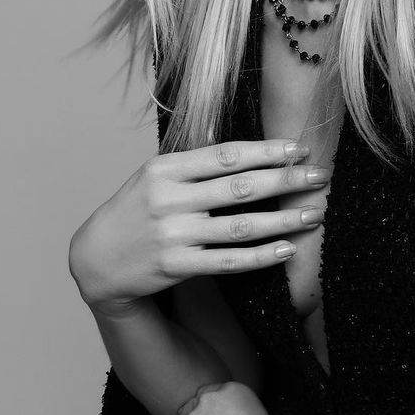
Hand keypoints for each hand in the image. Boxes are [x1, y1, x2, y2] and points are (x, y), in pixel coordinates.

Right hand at [67, 138, 331, 317]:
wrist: (95, 258)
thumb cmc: (135, 211)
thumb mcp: (154, 177)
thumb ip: (194, 164)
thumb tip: (247, 149)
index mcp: (166, 168)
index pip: (226, 155)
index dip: (266, 151)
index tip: (299, 149)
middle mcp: (169, 198)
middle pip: (240, 186)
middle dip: (285, 180)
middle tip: (319, 177)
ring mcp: (173, 233)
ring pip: (240, 225)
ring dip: (282, 220)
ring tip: (313, 215)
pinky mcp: (176, 265)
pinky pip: (227, 260)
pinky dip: (260, 256)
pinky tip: (286, 249)